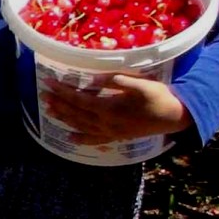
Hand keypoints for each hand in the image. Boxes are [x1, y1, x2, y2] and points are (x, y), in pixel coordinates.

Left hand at [41, 73, 192, 144]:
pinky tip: (71, 139)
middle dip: (59, 103)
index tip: (49, 82)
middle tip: (43, 94)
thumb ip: (118, 81)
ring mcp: (112, 132)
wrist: (175, 117)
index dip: (63, 91)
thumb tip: (96, 79)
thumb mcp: (141, 84)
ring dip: (65, 118)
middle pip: (77, 113)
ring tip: (49, 111)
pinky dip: (81, 139)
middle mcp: (107, 123)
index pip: (80, 100)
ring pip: (82, 126)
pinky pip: (95, 139)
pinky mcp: (118, 136)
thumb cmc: (158, 96)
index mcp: (110, 109)